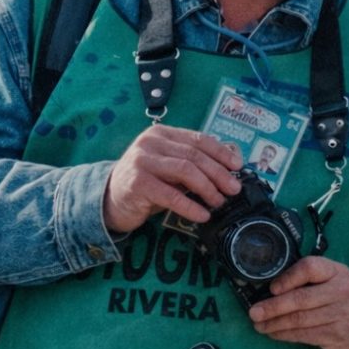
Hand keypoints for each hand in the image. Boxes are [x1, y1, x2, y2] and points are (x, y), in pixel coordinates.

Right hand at [103, 124, 242, 233]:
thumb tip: (230, 164)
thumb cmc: (146, 184)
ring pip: (185, 171)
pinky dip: (190, 206)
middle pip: (194, 155)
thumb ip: (192, 163)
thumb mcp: (170, 168)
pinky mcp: (137, 183)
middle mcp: (150, 142)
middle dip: (218, 173)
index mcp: (162, 134)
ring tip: (218, 202)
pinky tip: (202, 215)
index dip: (221, 152)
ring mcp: (142, 161)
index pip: (198, 139)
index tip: (238, 166)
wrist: (110, 200)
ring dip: (207, 188)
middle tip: (233, 189)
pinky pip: (171, 195)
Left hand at [248, 256, 348, 348]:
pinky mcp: (336, 335)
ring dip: (274, 323)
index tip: (272, 288)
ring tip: (259, 325)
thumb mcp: (331, 283)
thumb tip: (269, 290)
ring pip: (300, 319)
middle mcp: (342, 290)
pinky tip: (274, 333)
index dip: (288, 278)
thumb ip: (307, 281)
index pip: (310, 268)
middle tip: (254, 312)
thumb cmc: (339, 302)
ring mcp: (341, 314)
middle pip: (301, 298)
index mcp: (337, 272)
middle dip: (273, 307)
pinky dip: (284, 334)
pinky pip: (303, 334)